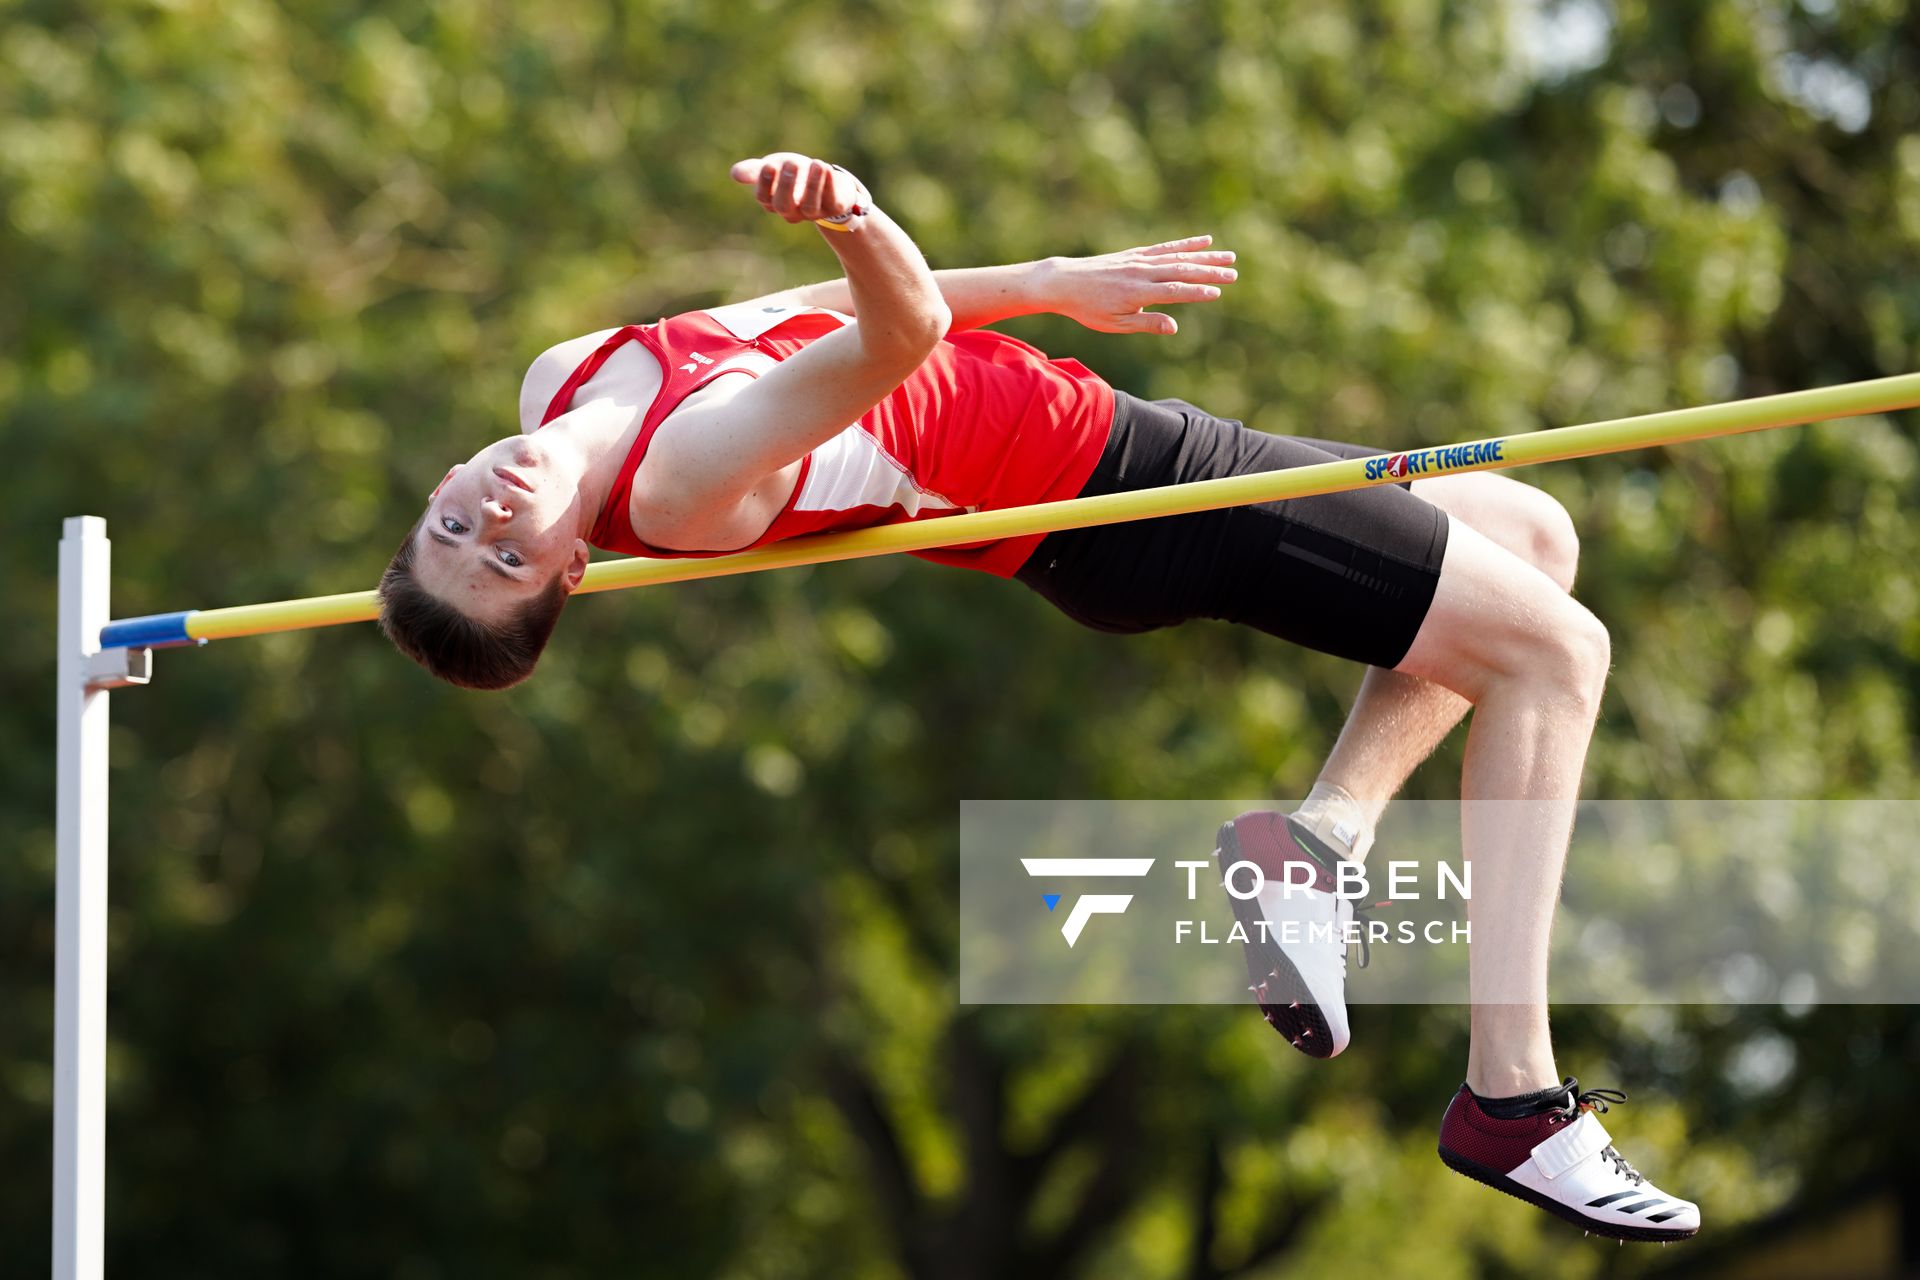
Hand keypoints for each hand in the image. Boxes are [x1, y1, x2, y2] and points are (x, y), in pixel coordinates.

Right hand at [730, 153, 868, 224]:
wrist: (827, 180)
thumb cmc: (796, 175)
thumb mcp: (775, 168)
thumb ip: (755, 171)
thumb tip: (734, 174)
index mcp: (774, 201)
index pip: (764, 198)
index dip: (765, 183)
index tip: (769, 166)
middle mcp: (793, 211)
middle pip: (784, 206)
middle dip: (786, 186)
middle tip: (790, 164)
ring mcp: (814, 212)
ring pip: (810, 206)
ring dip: (813, 185)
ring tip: (816, 163)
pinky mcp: (835, 207)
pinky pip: (832, 200)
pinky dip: (829, 184)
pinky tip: (826, 167)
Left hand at [1039, 235, 1236, 334]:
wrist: (1065, 282)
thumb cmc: (1089, 309)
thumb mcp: (1115, 324)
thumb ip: (1146, 323)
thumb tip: (1174, 327)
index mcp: (1137, 293)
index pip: (1174, 291)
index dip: (1196, 292)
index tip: (1217, 293)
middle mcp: (1141, 272)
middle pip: (1181, 270)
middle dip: (1209, 272)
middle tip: (1234, 273)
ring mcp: (1140, 260)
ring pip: (1178, 256)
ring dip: (1205, 256)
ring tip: (1228, 256)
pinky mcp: (1136, 253)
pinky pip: (1166, 247)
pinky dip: (1186, 244)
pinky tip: (1204, 241)